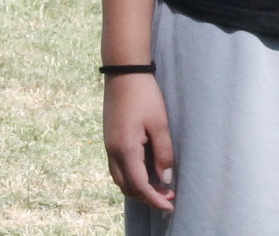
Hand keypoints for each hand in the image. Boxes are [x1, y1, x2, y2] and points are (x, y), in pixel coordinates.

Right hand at [104, 73, 175, 211]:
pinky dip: (131, 176)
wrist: (123, 72)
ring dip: (138, 187)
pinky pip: (118, 167)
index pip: (140, 185)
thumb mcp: (159, 123)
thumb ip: (163, 153)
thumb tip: (166, 178)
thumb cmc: (144, 95)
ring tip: (159, 187)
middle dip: (147, 196)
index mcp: (126, 149)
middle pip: (127, 187)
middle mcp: (113, 151)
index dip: (155, 199)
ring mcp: (108, 145)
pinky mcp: (110, 139)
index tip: (170, 206)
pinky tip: (146, 171)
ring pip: (120, 178)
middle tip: (168, 197)